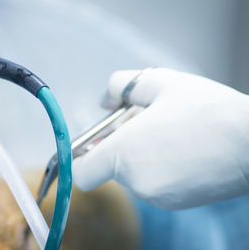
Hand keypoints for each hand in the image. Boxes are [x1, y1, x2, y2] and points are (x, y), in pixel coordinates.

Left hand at [73, 68, 248, 208]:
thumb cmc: (206, 109)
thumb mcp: (158, 82)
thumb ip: (119, 87)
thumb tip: (104, 100)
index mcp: (123, 154)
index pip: (82, 173)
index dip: (80, 157)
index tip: (90, 143)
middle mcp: (136, 182)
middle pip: (110, 167)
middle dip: (117, 144)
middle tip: (138, 120)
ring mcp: (157, 196)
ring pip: (134, 174)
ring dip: (139, 153)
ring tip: (164, 130)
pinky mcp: (177, 203)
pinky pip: (154, 183)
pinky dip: (157, 167)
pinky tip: (178, 147)